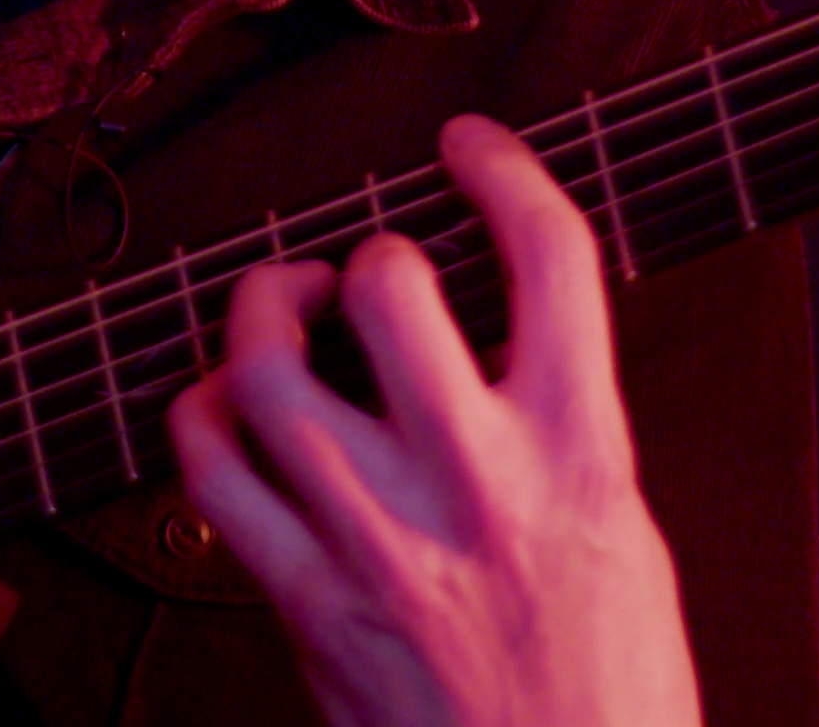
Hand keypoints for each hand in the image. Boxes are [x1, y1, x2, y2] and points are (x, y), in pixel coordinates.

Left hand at [166, 114, 702, 726]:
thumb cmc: (604, 689)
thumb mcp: (618, 533)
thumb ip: (550, 425)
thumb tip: (484, 326)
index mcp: (578, 459)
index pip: (552, 261)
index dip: (504, 170)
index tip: (467, 145)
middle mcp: (474, 485)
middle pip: (383, 288)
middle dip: (362, 255)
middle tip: (362, 276)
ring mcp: (376, 540)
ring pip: (264, 369)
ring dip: (259, 312)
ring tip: (282, 314)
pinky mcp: (304, 597)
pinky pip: (205, 469)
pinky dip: (199, 413)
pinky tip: (226, 408)